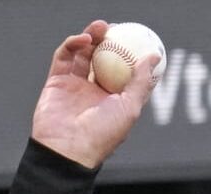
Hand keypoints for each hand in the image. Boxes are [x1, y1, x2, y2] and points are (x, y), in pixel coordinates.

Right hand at [31, 20, 161, 167]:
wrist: (67, 148)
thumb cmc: (102, 133)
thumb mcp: (130, 108)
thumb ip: (141, 81)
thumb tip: (154, 57)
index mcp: (115, 100)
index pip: (126, 72)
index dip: (132, 55)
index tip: (139, 39)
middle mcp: (95, 92)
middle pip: (104, 59)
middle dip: (110, 41)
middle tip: (118, 27)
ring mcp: (75, 86)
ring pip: (84, 54)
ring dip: (92, 37)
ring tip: (101, 27)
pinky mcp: (56, 81)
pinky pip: (65, 57)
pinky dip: (73, 44)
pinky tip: (84, 38)